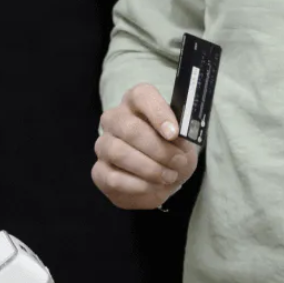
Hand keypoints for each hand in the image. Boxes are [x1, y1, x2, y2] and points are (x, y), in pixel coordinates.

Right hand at [92, 83, 198, 209]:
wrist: (162, 180)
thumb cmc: (171, 151)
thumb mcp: (184, 142)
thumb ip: (181, 136)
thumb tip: (178, 137)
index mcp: (136, 103)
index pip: (141, 95)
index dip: (158, 113)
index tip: (174, 133)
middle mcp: (115, 120)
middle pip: (129, 127)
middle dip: (158, 149)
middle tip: (177, 161)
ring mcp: (103, 145)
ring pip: (118, 152)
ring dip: (149, 168)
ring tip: (169, 176)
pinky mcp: (99, 172)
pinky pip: (114, 178)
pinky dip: (138, 185)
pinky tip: (153, 186)